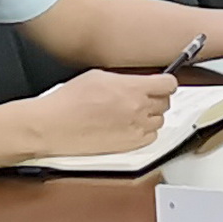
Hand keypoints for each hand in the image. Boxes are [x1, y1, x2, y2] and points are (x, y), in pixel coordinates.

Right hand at [34, 69, 177, 157]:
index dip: (165, 84)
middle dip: (156, 99)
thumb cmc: (68, 101)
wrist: (54, 125)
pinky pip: (151, 138)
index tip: (161, 85)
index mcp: (133, 88)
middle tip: (142, 99)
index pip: (169, 84)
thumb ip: (124, 79)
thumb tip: (135, 81)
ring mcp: (135, 128)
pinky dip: (145, 133)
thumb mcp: (98, 76)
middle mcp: (138, 108)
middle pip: (166, 102)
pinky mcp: (129, 145)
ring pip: (160, 121)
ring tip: (132, 114)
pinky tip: (130, 127)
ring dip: (150, 116)